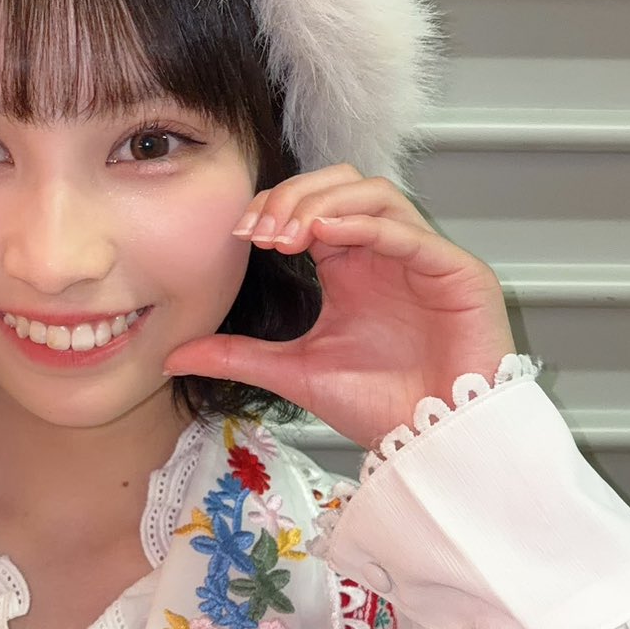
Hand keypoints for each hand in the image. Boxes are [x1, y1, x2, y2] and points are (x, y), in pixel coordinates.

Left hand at [163, 165, 515, 451]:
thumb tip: (172, 357)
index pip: (314, 205)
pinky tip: (328, 234)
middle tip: (262, 228)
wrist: (430, 444)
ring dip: (326, 203)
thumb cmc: (376, 407)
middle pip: (344, 184)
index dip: (277, 205)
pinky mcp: (457, 272)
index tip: (243, 232)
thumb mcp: (292, 372)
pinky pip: (409, 230)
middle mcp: (386, 251)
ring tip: (289, 232)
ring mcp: (423, 257)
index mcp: (352, 264)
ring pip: (376, 193)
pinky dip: (365, 223)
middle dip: (296, 195)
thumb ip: (237, 356)